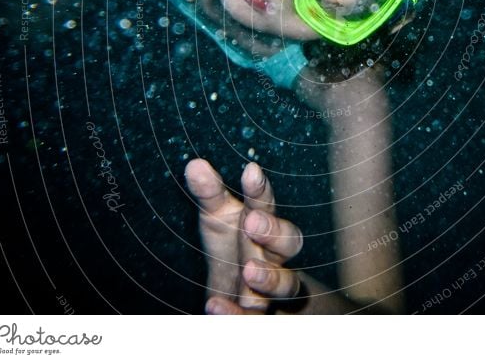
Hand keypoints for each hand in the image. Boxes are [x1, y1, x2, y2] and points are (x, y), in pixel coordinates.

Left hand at [185, 158, 303, 313]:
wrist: (244, 292)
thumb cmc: (232, 244)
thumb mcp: (217, 216)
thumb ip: (208, 193)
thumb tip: (194, 164)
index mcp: (263, 223)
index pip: (266, 203)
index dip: (259, 189)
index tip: (250, 171)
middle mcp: (274, 254)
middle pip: (290, 241)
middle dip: (275, 231)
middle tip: (252, 222)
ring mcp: (270, 287)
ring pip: (287, 284)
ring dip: (270, 277)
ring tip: (249, 270)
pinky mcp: (257, 315)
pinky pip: (254, 320)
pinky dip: (235, 315)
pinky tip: (214, 307)